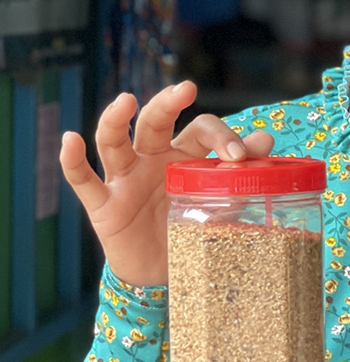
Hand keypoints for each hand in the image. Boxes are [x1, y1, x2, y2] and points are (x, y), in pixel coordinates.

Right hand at [60, 81, 273, 286]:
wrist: (165, 272)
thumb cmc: (193, 227)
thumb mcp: (220, 200)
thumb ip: (240, 172)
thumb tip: (266, 139)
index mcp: (186, 155)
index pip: (200, 129)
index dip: (220, 135)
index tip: (239, 155)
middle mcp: (153, 159)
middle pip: (155, 122)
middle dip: (168, 103)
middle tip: (186, 89)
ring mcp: (125, 179)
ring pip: (114, 142)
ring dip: (115, 120)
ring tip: (125, 101)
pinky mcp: (103, 205)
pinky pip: (82, 179)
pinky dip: (73, 160)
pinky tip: (71, 140)